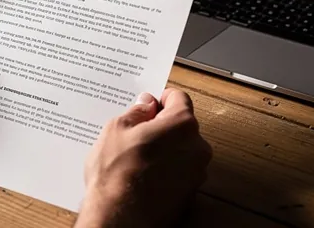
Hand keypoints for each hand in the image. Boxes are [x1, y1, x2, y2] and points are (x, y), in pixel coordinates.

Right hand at [76, 89, 211, 227]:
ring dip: (164, 149)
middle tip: (135, 133)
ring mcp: (196, 173)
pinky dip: (166, 170)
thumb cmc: (117, 175)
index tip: (148, 104)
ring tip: (136, 158)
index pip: (178, 98)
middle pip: (182, 125)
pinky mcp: (190, 194)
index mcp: (182, 124)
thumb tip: (146, 105)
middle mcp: (197, 148)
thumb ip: (137, 112)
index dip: (160, 99)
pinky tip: (143, 175)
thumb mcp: (116, 130)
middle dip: (161, 126)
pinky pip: (179, 172)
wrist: (119, 218)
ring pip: (181, 150)